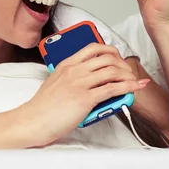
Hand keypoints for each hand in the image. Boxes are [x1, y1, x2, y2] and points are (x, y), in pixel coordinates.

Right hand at [21, 43, 149, 146]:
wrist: (32, 121)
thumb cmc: (42, 107)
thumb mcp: (55, 83)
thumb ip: (71, 77)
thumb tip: (90, 81)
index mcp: (66, 64)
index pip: (93, 47)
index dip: (110, 51)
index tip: (118, 59)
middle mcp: (74, 70)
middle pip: (107, 57)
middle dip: (123, 64)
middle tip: (128, 73)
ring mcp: (80, 83)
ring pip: (113, 71)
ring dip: (128, 76)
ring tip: (134, 82)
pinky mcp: (85, 98)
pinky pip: (113, 88)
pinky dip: (128, 87)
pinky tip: (135, 89)